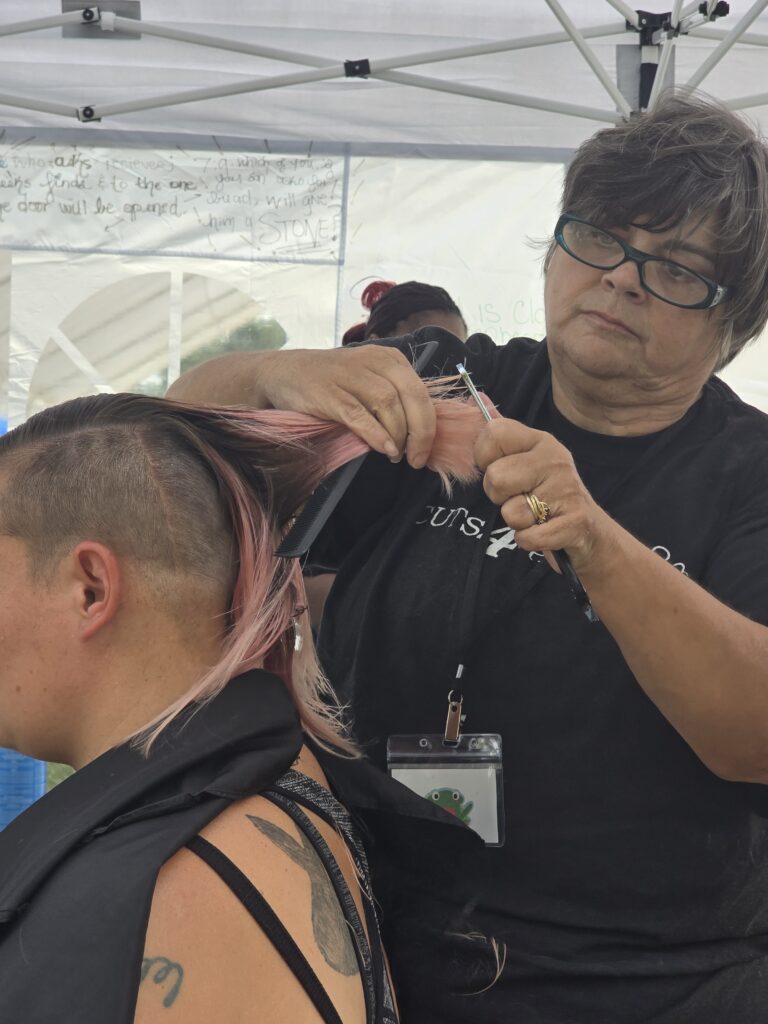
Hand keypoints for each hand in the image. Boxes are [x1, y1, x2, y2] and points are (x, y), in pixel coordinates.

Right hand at [260, 346, 436, 467]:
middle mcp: (373, 361)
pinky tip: (383, 449)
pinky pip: (359, 414)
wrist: (283, 373)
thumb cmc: (332, 383)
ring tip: (395, 456)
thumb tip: (421, 436)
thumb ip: (394, 400)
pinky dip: (375, 434)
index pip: (421, 392)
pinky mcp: (328, 391)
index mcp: (389, 359)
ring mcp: (349, 374)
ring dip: (397, 435)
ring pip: (388, 404)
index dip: (429, 425)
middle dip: (420, 432)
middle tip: (416, 459)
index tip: (426, 451)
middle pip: (411, 396)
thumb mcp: (368, 382)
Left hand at [474, 418, 615, 572]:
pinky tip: (543, 530)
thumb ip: (500, 431)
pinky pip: (527, 537)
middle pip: (495, 478)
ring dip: (517, 522)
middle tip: (518, 496)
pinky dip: (529, 541)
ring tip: (535, 515)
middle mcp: (555, 459)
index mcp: (540, 439)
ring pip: (510, 513)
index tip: (498, 467)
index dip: (484, 457)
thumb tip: (476, 394)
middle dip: (498, 496)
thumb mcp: (526, 457)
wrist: (589, 530)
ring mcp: (567, 490)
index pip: (492, 433)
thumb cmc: (546, 492)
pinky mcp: (574, 522)